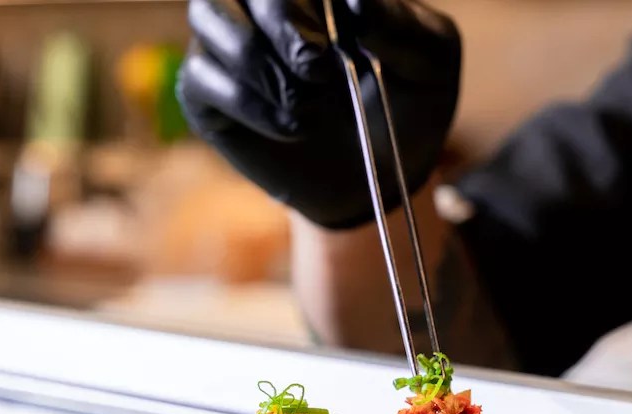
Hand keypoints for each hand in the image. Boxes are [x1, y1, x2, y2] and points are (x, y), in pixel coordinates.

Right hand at [177, 0, 460, 228]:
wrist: (381, 177)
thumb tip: (354, 1)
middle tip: (318, 69)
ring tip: (309, 106)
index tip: (335, 36)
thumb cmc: (408, 106)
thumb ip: (401, 27)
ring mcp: (231, 43)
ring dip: (257, 61)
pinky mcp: (209, 94)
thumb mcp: (429, 65)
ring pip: (208, 16)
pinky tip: (293, 128)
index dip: (296, 1)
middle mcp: (265, 2)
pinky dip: (249, 104)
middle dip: (279, 22)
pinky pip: (202, 79)